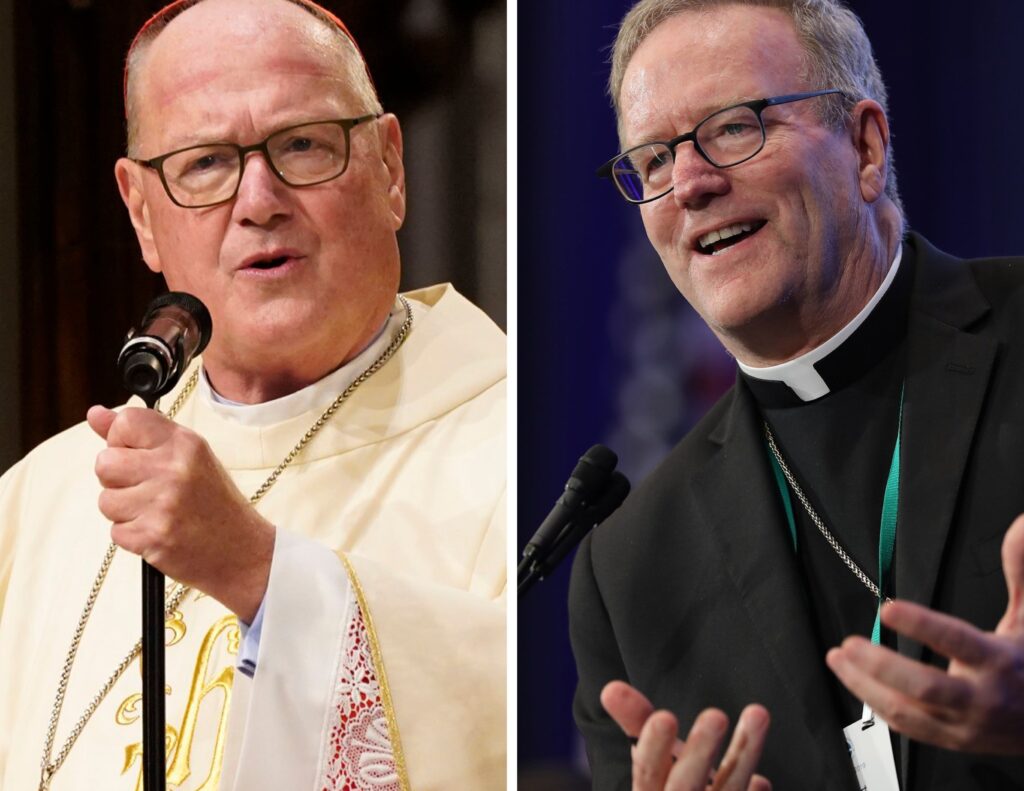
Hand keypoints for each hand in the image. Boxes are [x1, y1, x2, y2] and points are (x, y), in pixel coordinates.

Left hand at [88, 405, 273, 622]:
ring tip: (157, 513)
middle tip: (149, 490)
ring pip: (105, 500)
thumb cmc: (213, 502)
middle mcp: (174, 468)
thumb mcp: (188, 457)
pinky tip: (159, 532)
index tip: (139, 456)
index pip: (126, 422)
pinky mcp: (152, 536)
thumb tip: (95, 414)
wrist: (242, 551)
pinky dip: (132, 536)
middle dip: (118, 480)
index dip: (122, 441)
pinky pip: (115, 532)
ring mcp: (162, 503)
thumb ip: (143, 434)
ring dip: (125, 511)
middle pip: (105, 463)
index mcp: (185, 443)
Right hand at [601, 680, 771, 789]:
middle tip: (715, 715)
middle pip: (685, 785)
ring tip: (757, 713)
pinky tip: (761, 781)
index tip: (663, 717)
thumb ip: (636, 723)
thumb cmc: (669, 789)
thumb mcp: (650, 761)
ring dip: (744, 753)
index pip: (647, 772)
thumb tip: (610, 689)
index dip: (654, 748)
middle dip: (700, 752)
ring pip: (729, 788)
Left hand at [827, 514, 1023, 753]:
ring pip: (908, 711)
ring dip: (865, 685)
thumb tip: (1019, 524)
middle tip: (848, 643)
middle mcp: (983, 698)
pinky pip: (907, 728)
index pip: (957, 640)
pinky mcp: (951, 741)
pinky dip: (876, 706)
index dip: (921, 625)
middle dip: (880, 665)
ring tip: (837, 658)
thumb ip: (1019, 570)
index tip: (888, 608)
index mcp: (1000, 661)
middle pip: (925, 687)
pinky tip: (856, 682)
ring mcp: (965, 726)